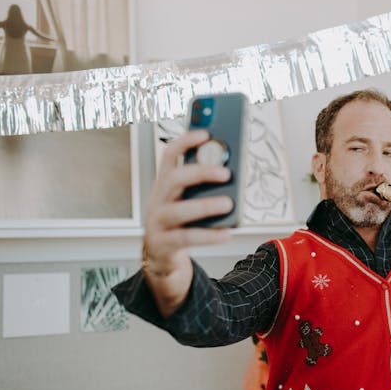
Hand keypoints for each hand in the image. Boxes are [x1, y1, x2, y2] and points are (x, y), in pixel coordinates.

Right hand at [142, 130, 233, 278]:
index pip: (170, 155)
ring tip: (228, 204)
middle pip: (175, 179)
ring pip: (179, 211)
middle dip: (201, 172)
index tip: (206, 133)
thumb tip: (233, 175)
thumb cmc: (181, 222)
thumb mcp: (189, 200)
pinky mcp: (163, 243)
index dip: (186, 141)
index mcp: (165, 184)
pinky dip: (209, 236)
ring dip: (205, 206)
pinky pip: (187, 238)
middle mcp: (158, 200)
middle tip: (226, 173)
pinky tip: (226, 233)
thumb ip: (205, 187)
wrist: (162, 256)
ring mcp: (158, 222)